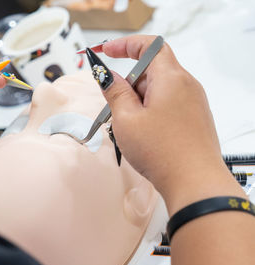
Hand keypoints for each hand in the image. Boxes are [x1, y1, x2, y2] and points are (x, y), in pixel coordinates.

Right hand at [99, 35, 235, 202]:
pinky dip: (149, 110)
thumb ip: (115, 91)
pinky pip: (167, 103)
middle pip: (152, 69)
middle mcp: (186, 85)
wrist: (195, 183)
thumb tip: (107, 75)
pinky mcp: (193, 117)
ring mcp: (192, 102)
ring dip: (137, 99)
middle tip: (113, 104)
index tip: (106, 50)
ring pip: (158, 89)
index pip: (149, 45)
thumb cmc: (163, 152)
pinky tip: (141, 133)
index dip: (125, 44)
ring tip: (127, 126)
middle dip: (128, 82)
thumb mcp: (126, 119)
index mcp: (171, 78)